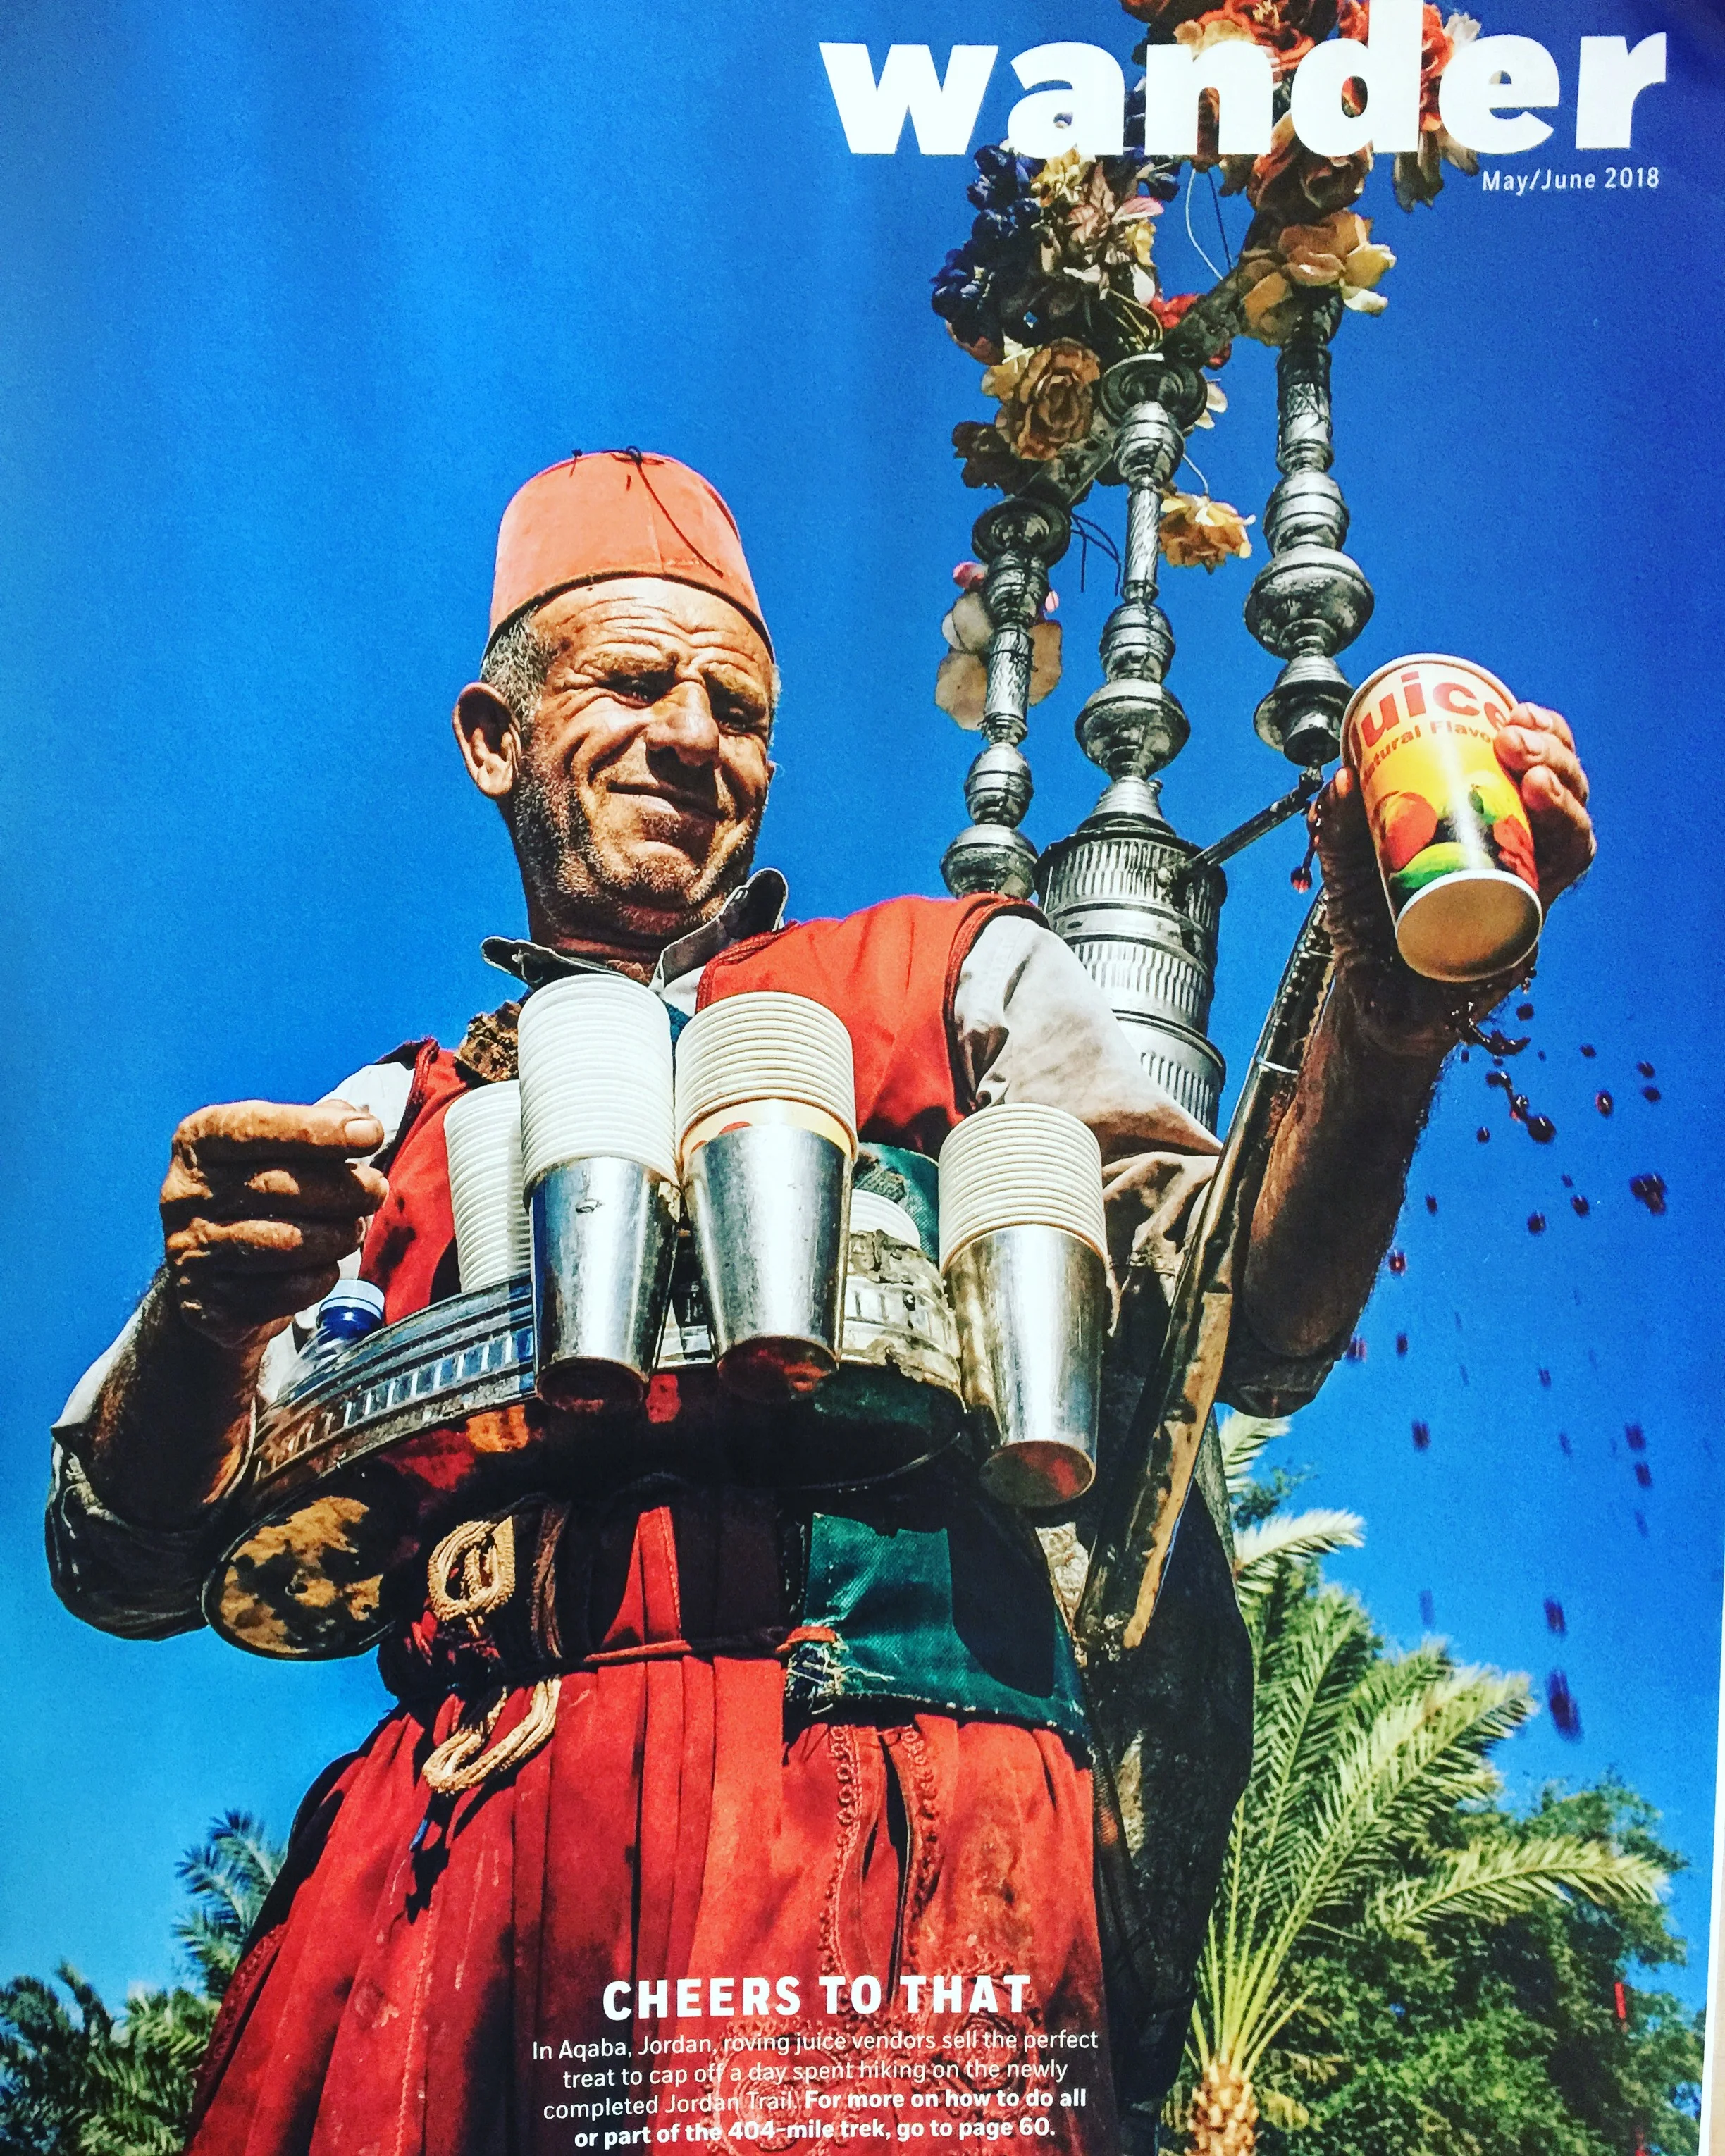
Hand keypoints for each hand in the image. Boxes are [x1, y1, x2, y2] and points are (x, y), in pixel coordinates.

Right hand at [160, 1100, 388, 1348]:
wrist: (209, 1276)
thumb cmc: (257, 1195)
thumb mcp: (275, 1149)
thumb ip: (316, 1127)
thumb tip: (360, 1124)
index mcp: (199, 1142)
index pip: (256, 1128)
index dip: (318, 1131)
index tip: (372, 1134)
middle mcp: (185, 1194)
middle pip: (277, 1187)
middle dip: (343, 1188)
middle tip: (376, 1190)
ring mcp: (191, 1251)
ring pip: (285, 1243)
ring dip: (338, 1236)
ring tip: (353, 1229)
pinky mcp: (208, 1303)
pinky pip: (285, 1290)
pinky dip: (321, 1277)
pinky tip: (325, 1266)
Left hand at [1314, 701, 1594, 1056]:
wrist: (1377, 1006)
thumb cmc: (1370, 935)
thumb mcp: (1345, 869)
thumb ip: (1337, 825)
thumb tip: (1343, 775)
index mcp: (1483, 827)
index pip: (1530, 768)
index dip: (1536, 732)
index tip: (1507, 707)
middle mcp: (1515, 851)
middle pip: (1560, 785)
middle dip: (1549, 745)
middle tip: (1511, 730)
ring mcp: (1527, 884)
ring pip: (1570, 820)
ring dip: (1561, 778)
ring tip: (1526, 761)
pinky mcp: (1533, 917)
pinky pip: (1565, 866)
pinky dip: (1564, 829)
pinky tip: (1537, 799)